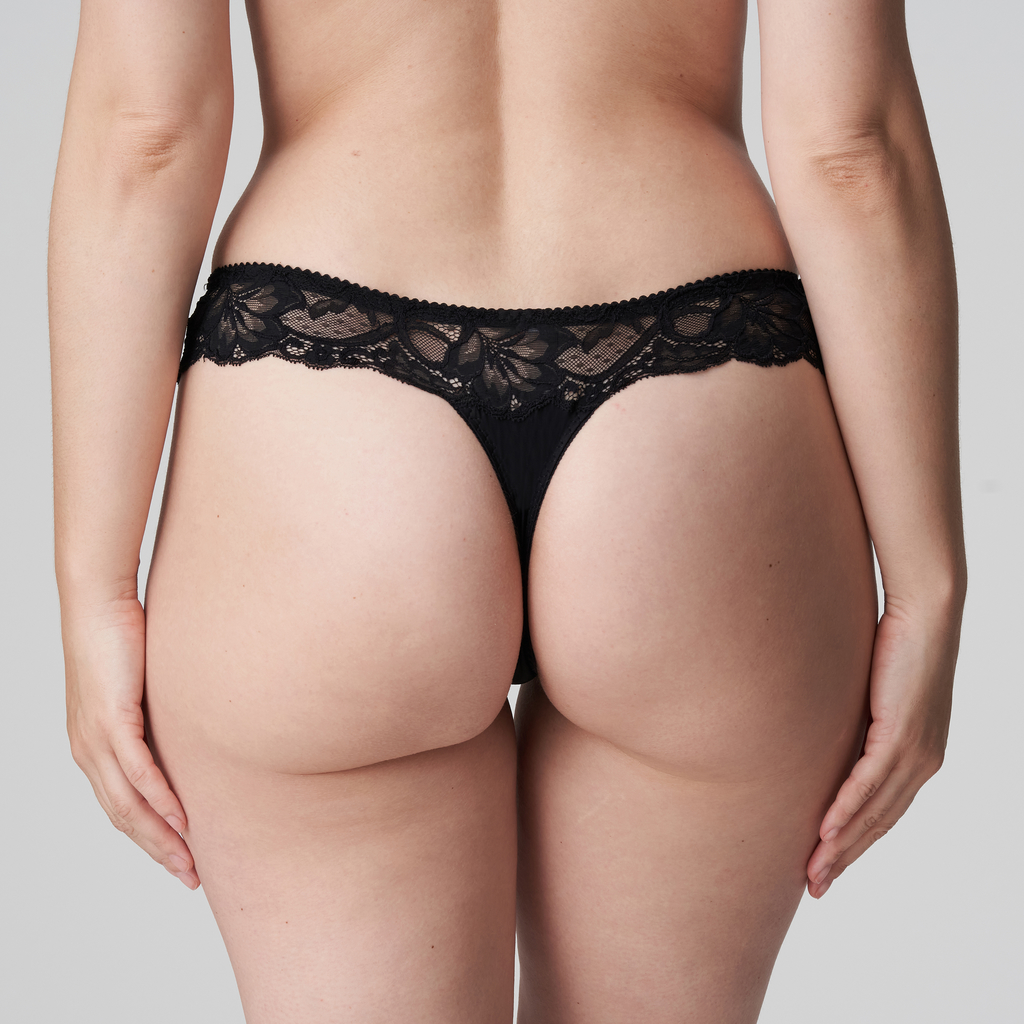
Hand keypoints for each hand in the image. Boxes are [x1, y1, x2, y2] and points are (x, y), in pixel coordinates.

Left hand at [62, 595, 198, 888]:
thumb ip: (158, 715)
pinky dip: (159, 798)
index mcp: (92, 748)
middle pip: (123, 818)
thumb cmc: (121, 637)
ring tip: (190, 860)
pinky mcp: (111, 719)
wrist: (96, 602)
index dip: (150, 838)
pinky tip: (180, 816)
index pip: (120, 807)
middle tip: (190, 877)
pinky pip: (136, 770)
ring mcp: (96, 739)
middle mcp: (87, 752)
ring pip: (127, 804)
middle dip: (158, 852)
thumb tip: (192, 727)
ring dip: (161, 836)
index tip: (181, 858)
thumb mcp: (143, 687)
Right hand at [806, 597, 961, 897]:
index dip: (855, 844)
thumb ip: (856, 720)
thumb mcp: (872, 691)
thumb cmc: (897, 642)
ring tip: (813, 871)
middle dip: (845, 859)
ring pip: (874, 812)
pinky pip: (870, 783)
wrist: (927, 612)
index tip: (826, 865)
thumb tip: (821, 729)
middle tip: (815, 886)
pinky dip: (846, 810)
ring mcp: (916, 752)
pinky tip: (825, 831)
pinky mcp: (902, 734)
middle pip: (879, 824)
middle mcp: (923, 763)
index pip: (884, 813)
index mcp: (919, 757)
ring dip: (840, 846)